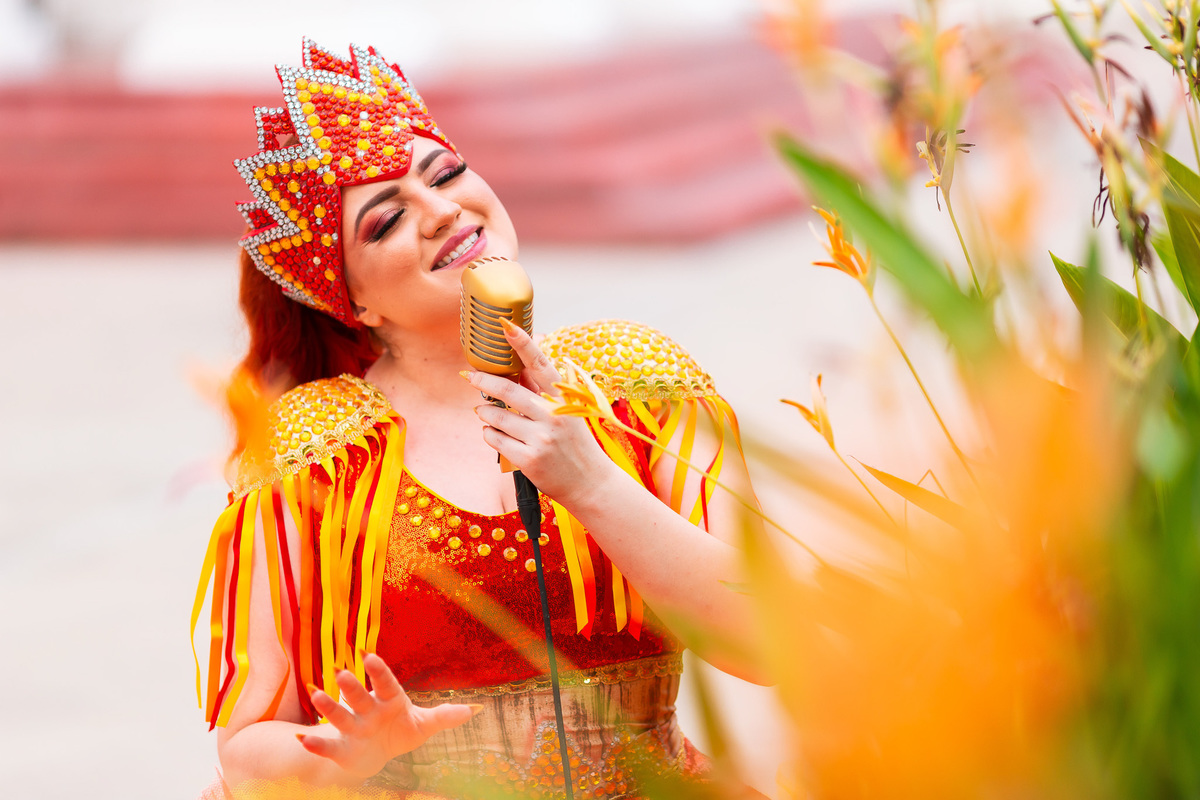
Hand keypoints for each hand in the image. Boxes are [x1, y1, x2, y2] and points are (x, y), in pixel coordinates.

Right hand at [297, 653, 478, 780]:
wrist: (376, 755)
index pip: (385, 683)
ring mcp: (352, 728)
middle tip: (341, 672)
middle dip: (350, 687)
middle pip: (359, 696)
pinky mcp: (339, 748)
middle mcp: (367, 710)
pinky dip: (314, 743)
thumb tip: (475, 709)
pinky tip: (302, 739)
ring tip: (316, 694)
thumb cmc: (400, 731)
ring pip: (339, 716)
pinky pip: (327, 746)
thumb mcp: (423, 726)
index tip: (369, 656)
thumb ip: (444, 717)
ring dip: (328, 707)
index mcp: (389, 700)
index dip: (378, 671)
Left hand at [466, 320, 614, 503]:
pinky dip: (489, 434)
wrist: (590, 483)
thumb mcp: (566, 411)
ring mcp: (541, 438)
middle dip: (483, 381)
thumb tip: (521, 361)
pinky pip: (495, 439)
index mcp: (564, 399)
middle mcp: (554, 416)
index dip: (522, 343)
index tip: (505, 326)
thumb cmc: (575, 443)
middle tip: (469, 376)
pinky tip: (494, 433)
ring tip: (486, 413)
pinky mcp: (529, 459)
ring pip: (497, 417)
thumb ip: (542, 389)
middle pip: (508, 390)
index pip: (539, 364)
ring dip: (486, 412)